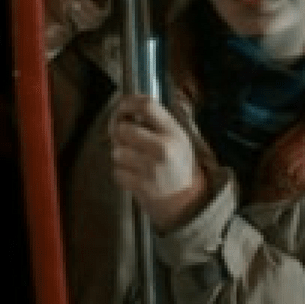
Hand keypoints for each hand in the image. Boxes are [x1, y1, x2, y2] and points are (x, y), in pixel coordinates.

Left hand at [109, 94, 207, 232]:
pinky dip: (122, 173)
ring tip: (135, 159)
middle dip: (121, 133)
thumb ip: (159, 123)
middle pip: (123, 129)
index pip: (147, 106)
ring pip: (116, 152)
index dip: (129, 102)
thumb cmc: (181, 165)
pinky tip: (135, 174)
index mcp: (173, 132)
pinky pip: (117, 172)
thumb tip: (132, 108)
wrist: (188, 201)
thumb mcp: (180, 138)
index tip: (123, 105)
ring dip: (121, 155)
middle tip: (126, 137)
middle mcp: (161, 147)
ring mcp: (149, 167)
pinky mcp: (139, 185)